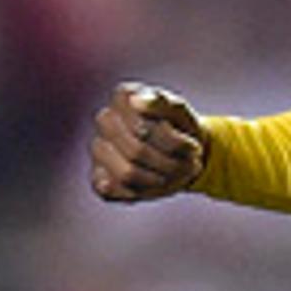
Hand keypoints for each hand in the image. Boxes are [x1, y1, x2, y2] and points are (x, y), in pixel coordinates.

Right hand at [89, 83, 206, 202]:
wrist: (186, 151)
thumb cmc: (181, 126)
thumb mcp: (181, 111)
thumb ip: (162, 102)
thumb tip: (136, 101)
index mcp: (123, 97)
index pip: (145, 129)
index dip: (175, 144)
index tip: (193, 146)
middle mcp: (105, 120)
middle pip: (136, 152)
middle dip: (171, 165)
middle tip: (192, 165)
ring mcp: (99, 148)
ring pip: (126, 174)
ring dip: (161, 180)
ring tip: (178, 174)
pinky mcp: (98, 175)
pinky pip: (110, 191)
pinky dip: (140, 193)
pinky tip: (155, 183)